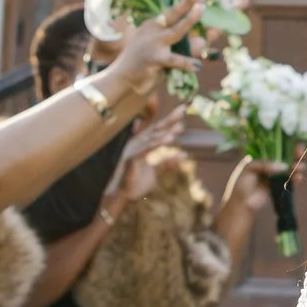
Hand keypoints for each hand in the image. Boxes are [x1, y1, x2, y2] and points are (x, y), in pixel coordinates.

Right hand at [94, 0, 203, 115]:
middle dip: (188, 1)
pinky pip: (173, 60)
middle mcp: (154, 31)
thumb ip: (183, 45)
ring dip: (189, 19)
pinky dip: (186, 63)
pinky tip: (197, 65)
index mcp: (155, 25)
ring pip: (176, 30)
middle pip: (174, 13)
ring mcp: (154, 44)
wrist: (122, 76)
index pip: (174, 10)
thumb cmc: (144, 62)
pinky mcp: (154, 59)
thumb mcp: (161, 49)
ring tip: (201, 8)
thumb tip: (205, 42)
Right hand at [103, 100, 190, 218]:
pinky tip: (170, 141)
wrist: (122, 197)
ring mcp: (133, 150)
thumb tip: (184, 155)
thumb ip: (167, 162)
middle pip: (155, 128)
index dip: (170, 120)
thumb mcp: (156, 171)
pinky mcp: (130, 158)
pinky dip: (157, 144)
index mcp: (144, 145)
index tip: (182, 110)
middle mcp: (138, 144)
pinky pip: (146, 149)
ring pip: (151, 138)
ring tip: (180, 128)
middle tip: (183, 109)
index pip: (158, 129)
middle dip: (169, 119)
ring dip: (166, 132)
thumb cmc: (135, 182)